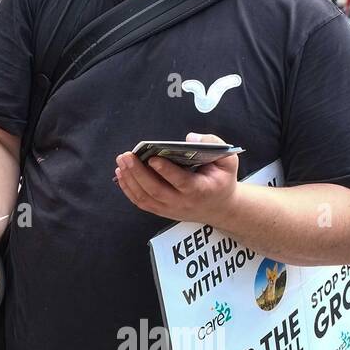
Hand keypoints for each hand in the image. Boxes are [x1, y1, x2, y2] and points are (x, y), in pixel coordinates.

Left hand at [114, 132, 239, 223]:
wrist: (220, 208)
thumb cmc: (222, 180)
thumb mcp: (227, 161)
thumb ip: (214, 145)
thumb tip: (190, 138)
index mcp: (201, 189)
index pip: (181, 182)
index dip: (166, 171)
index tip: (153, 158)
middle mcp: (183, 202)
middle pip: (156, 190)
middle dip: (138, 172)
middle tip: (127, 156)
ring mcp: (170, 209)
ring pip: (145, 198)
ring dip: (130, 180)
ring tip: (122, 162)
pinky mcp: (161, 211)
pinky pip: (141, 202)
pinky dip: (128, 189)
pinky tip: (122, 174)